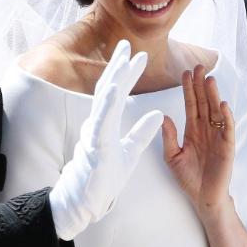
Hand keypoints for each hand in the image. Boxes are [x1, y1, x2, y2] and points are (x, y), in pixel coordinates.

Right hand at [49, 40, 163, 240]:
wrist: (87, 202)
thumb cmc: (104, 178)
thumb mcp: (130, 152)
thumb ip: (142, 133)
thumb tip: (159, 114)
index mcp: (107, 124)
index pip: (117, 93)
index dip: (126, 74)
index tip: (138, 56)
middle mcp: (98, 124)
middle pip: (107, 90)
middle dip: (117, 67)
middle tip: (126, 44)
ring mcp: (94, 135)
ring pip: (103, 102)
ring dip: (113, 80)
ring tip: (122, 61)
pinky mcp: (95, 148)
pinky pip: (101, 123)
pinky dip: (107, 105)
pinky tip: (114, 90)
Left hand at [161, 65, 235, 210]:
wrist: (202, 198)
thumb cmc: (188, 178)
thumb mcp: (172, 156)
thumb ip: (168, 137)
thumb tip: (164, 117)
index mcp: (192, 130)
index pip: (191, 104)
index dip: (188, 89)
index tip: (184, 72)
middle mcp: (206, 130)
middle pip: (204, 103)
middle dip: (201, 85)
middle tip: (198, 66)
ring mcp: (217, 137)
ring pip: (215, 111)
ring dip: (213, 95)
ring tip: (209, 79)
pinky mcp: (227, 147)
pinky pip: (227, 129)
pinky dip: (226, 116)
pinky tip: (222, 104)